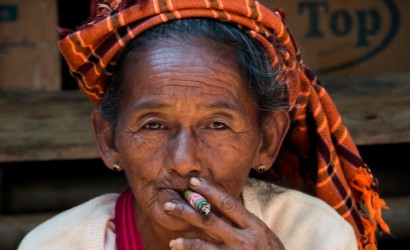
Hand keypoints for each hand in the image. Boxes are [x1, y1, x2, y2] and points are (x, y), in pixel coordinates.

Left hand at [164, 177, 284, 249]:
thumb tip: (221, 204)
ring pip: (204, 244)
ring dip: (186, 240)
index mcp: (254, 225)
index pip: (228, 203)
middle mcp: (244, 239)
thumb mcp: (263, 234)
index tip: (193, 181)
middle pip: (210, 220)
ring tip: (172, 238)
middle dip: (188, 210)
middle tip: (169, 203)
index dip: (209, 191)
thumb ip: (244, 222)